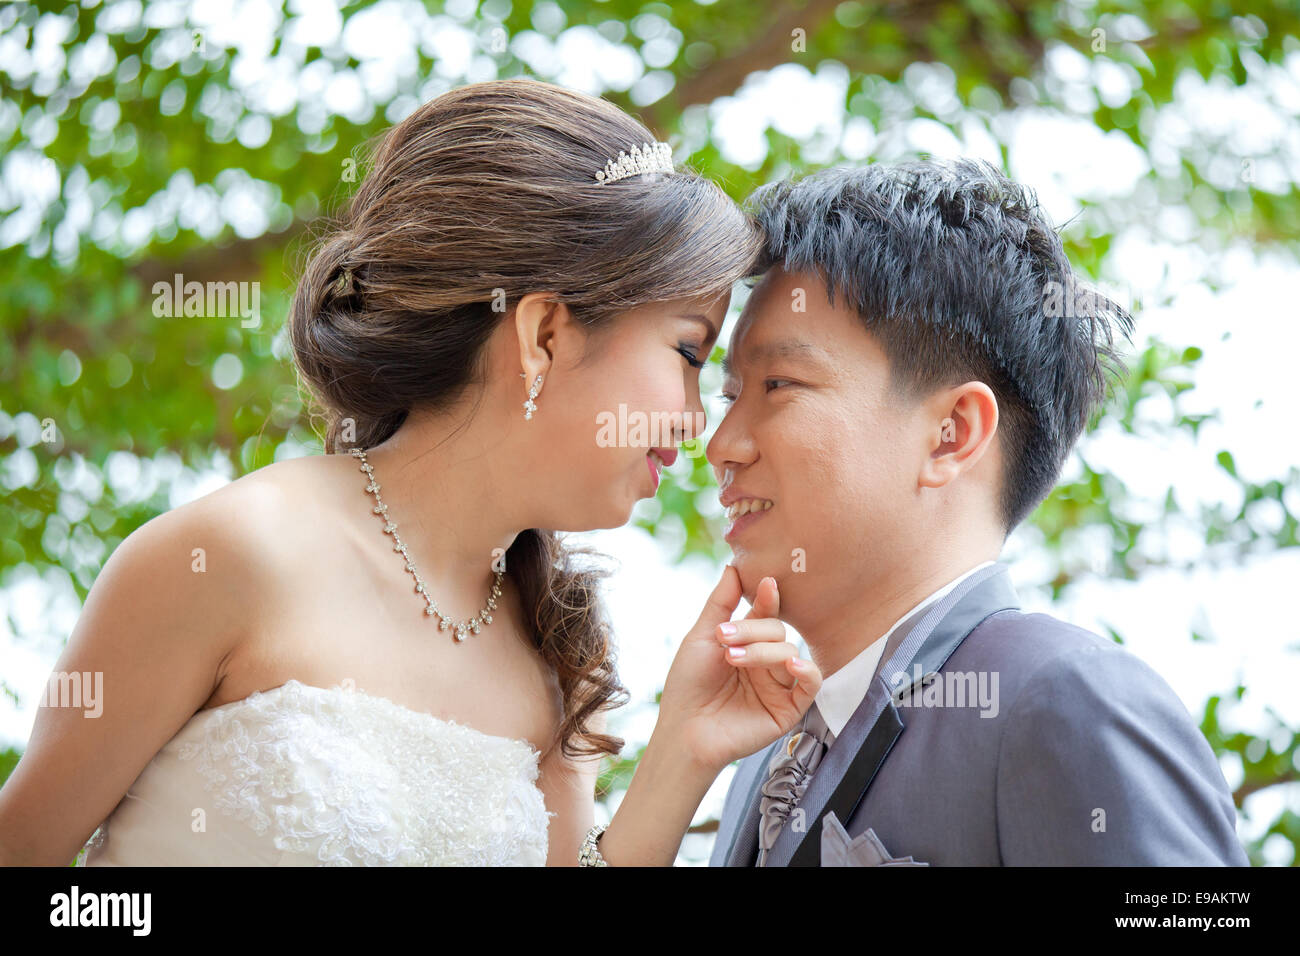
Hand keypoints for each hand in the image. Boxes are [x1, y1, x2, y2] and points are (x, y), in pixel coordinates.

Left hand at [656, 565, 821, 772]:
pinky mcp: (789, 708)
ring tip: (731, 659)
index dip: (767, 598)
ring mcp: (779, 685)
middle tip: (724, 641)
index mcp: (748, 643)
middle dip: (752, 631)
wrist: (684, 729)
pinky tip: (790, 664)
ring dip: (762, 651)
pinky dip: (806, 670)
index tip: (765, 583)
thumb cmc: (688, 685)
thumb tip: (734, 565)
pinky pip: (811, 684)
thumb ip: (721, 603)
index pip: (766, 613)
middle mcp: (766, 662)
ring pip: (790, 652)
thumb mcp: (701, 637)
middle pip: (778, 631)